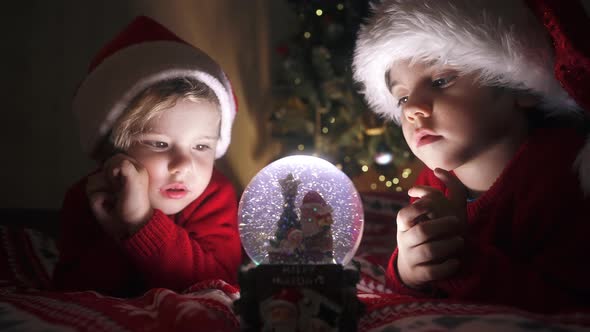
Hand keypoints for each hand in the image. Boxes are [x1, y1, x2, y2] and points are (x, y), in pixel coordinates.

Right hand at [87, 153, 152, 238]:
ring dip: (103, 191)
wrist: (130, 226)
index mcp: (130, 168)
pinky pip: (90, 193)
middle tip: (120, 191)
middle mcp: (116, 175)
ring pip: (93, 180)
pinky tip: (108, 205)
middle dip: (109, 181)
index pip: (115, 158)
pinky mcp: (97, 196)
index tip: (122, 179)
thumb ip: (127, 169)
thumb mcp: (136, 183)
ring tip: (114, 199)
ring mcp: (105, 186)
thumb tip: (116, 164)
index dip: (115, 168)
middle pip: (101, 168)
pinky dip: (98, 201)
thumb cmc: (136, 204)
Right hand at [395, 168, 467, 288]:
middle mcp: (405, 239)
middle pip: (422, 231)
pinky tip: (456, 262)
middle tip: (458, 222)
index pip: (406, 214)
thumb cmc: (424, 232)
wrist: (412, 267)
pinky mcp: (421, 274)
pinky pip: (433, 272)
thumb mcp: (427, 214)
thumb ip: (437, 192)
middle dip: (441, 225)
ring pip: (429, 251)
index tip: (433, 204)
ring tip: (460, 242)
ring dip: (447, 245)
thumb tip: (439, 169)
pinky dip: (446, 267)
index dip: (420, 207)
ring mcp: (412, 257)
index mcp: (405, 224)